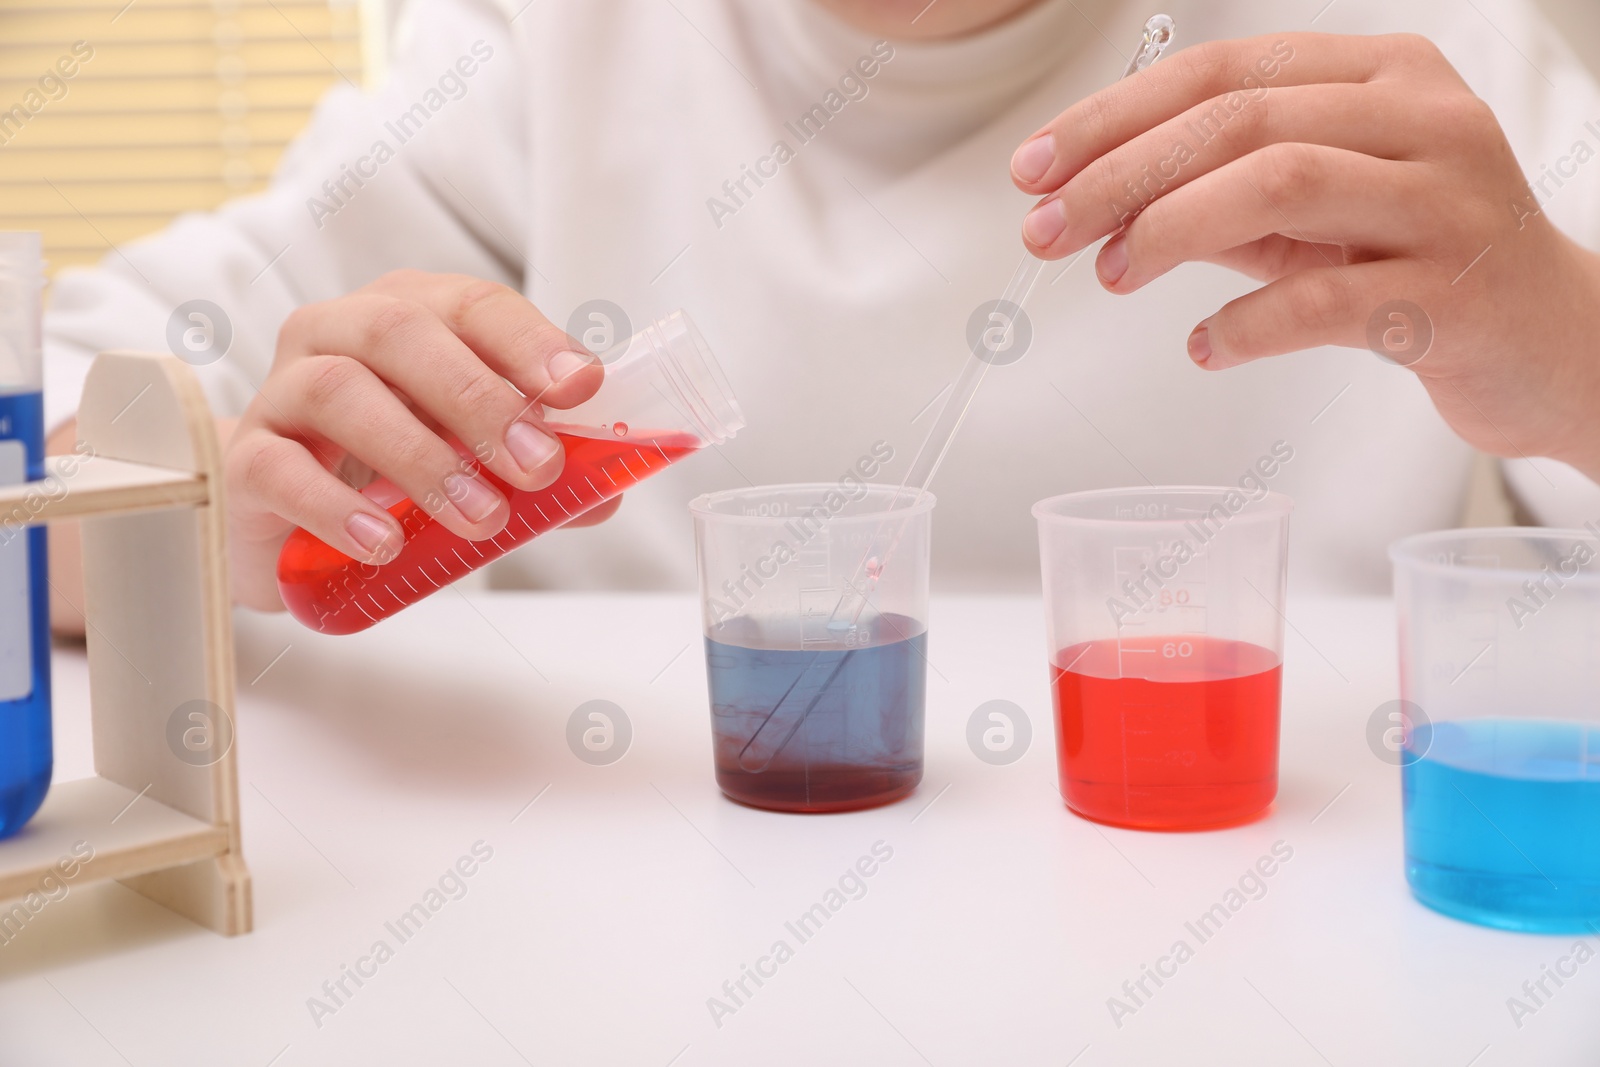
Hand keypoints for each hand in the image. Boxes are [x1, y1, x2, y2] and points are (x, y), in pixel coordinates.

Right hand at [226, 270, 615, 611]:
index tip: (579, 387)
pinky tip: (385, 543)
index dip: (528, 341)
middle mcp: (338, 332)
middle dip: (480, 400)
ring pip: (339, 391)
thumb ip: (539, 473)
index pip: (472, 304)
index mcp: (410, 314)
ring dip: (420, 456)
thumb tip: (606, 489)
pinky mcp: (245, 460)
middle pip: (402, 333)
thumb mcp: (476, 462)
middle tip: (537, 468)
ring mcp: (282, 391)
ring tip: (479, 520)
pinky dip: (338, 508)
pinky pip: (279, 468)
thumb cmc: (393, 472)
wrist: (287, 520)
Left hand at [1010, 32, 1599, 480]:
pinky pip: (1325, 299)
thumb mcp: (1314, 212)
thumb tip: (1096, 202)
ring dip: (1171, 230)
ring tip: (1113, 274)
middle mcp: (1422, 119)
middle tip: (1048, 230)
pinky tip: (1206, 345)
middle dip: (1120, 174)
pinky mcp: (1453, 295)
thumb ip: (1218, 195)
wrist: (1551, 342)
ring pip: (1280, 182)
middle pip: (1240, 120)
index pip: (1221, 72)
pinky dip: (1244, 324)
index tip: (1036, 167)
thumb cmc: (1420, 264)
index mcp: (1381, 75)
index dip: (1114, 118)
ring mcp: (1445, 202)